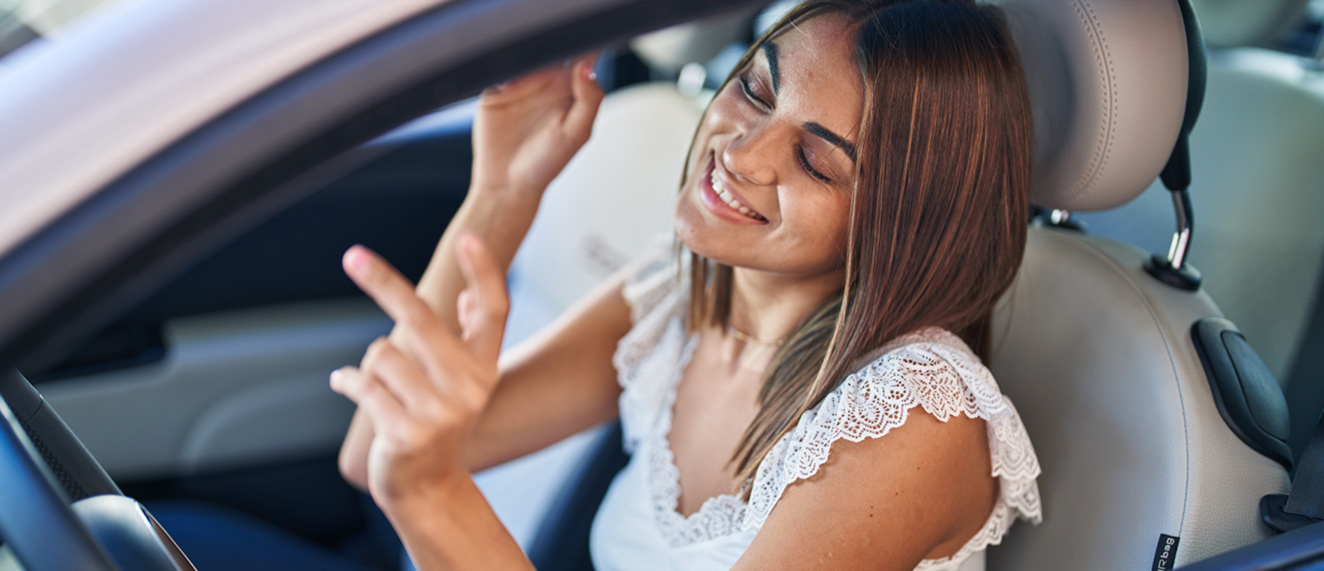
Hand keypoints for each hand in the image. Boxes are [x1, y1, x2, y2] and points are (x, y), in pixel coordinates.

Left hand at [330, 235, 508, 512]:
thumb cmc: (439, 426)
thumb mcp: (462, 384)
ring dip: (370, 366)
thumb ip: (468, 342)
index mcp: (485, 368)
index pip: (495, 310)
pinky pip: (362, 384)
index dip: (485, 273)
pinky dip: (348, 382)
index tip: (469, 238)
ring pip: (381, 353)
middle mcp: (469, 387)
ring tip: (382, 390)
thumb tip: (464, 298)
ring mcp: (439, 412)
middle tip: (353, 256)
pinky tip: (346, 386)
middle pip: (421, 318)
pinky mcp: (407, 432)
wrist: (429, 489)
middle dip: (382, 283)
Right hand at [470, 54, 604, 196]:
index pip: (582, 56)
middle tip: (548, 45)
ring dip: (523, 51)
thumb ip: (588, 100)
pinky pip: (497, 66)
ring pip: (523, 53)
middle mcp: (547, 83)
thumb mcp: (576, 134)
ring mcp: (520, 84)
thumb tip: (586, 67)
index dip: (583, 43)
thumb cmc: (546, 164)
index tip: (579, 42)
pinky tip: (505, 73)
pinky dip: (499, 63)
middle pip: (551, 46)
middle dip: (550, 39)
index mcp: (571, 90)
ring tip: (525, 62)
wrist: (507, 184)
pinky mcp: (495, 89)